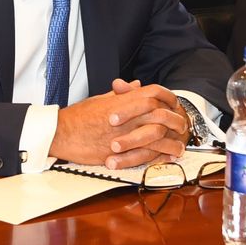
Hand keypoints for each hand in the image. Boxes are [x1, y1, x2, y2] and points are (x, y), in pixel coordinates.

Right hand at [50, 81, 188, 168]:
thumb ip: (121, 94)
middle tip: (183, 127)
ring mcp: (124, 133)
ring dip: (172, 142)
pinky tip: (167, 158)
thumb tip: (135, 85)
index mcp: (122, 100)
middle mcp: (126, 115)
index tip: (175, 105)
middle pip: (161, 113)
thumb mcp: (101, 99)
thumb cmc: (78, 116)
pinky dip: (160, 156)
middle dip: (176, 121)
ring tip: (180, 147)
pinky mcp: (120, 151)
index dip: (168, 97)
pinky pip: (146, 153)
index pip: (153, 92)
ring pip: (158, 135)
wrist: (62, 133)